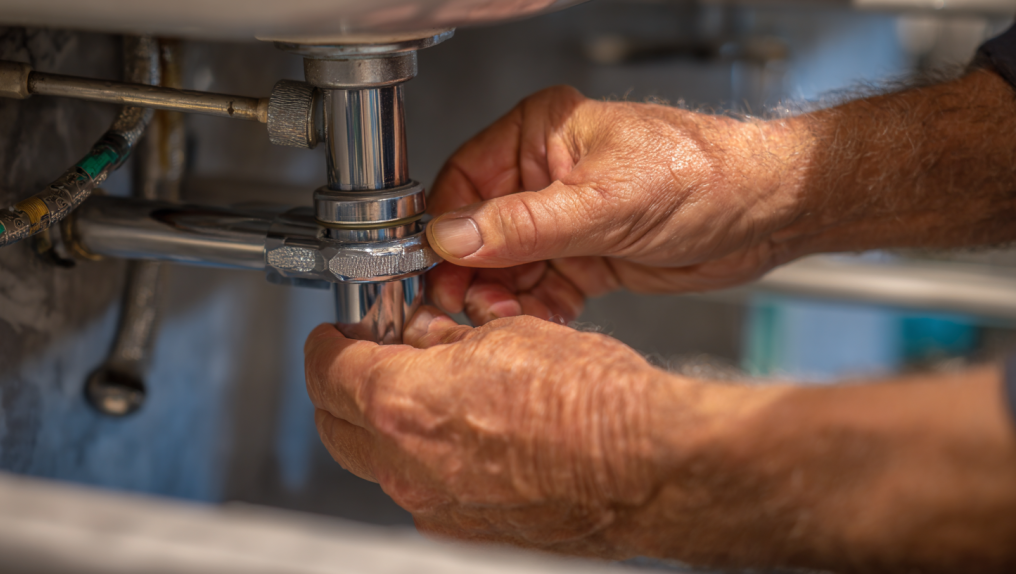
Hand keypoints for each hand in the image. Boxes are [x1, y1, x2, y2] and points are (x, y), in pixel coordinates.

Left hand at [304, 306, 689, 556]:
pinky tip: (466, 426)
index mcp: (405, 405)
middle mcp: (407, 465)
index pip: (327, 369)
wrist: (647, 467)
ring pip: (375, 459)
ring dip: (382, 422)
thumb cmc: (593, 403)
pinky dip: (420, 454)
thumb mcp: (510, 337)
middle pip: (333, 423)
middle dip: (343, 385)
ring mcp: (435, 505)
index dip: (330, 340)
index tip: (342, 331)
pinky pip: (418, 485)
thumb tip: (425, 337)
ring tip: (430, 387)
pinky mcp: (465, 527)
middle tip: (374, 354)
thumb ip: (447, 340)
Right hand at [425, 86, 800, 324]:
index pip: (464, 182)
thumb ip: (524, 225)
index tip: (431, 270)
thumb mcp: (605, 202)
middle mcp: (544, 176)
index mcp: (539, 134)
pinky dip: (534, 312)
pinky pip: (540, 291)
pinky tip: (535, 324)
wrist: (765, 214)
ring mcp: (563, 221)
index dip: (443, 230)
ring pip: (505, 269)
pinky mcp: (583, 260)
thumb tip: (452, 237)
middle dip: (471, 275)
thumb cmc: (702, 175)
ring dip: (500, 300)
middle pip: (478, 233)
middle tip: (466, 309)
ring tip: (504, 320)